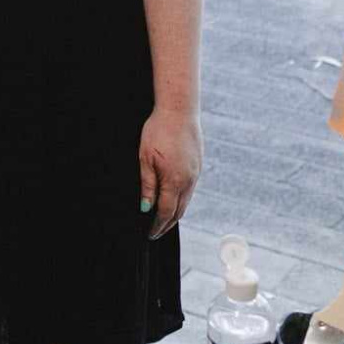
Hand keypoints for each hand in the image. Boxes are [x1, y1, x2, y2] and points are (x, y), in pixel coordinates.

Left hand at [138, 107, 201, 240]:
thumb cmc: (158, 131)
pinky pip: (191, 189)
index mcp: (174, 180)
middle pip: (179, 211)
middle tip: (156, 232)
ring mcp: (195, 173)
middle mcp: (188, 180)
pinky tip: (174, 199)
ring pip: (186, 201)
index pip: (166, 212)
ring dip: (175, 213)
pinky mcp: (198, 165)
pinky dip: (182, 200)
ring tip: (164, 220)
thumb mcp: (145, 158)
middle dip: (167, 224)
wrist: (179, 110)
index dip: (158, 226)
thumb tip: (146, 208)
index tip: (150, 234)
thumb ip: (148, 185)